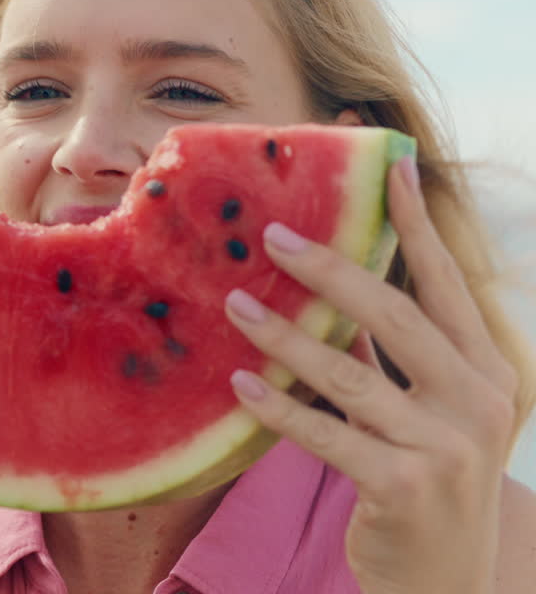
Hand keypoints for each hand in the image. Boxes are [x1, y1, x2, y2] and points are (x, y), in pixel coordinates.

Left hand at [223, 156, 516, 593]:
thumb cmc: (423, 477)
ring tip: (235, 304)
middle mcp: (478, 401)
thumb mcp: (425, 409)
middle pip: (397, 316)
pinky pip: (330, 436)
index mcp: (486, 369)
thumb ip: (392, 354)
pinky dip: (282, 409)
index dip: (414, 226)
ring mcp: (447, 447)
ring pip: (353, 375)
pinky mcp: (406, 487)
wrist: (447, 579)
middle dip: (333, 270)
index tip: (388, 168)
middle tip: (273, 236)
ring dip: (287, 336)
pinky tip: (241, 384)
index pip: (446, 284)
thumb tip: (331, 287)